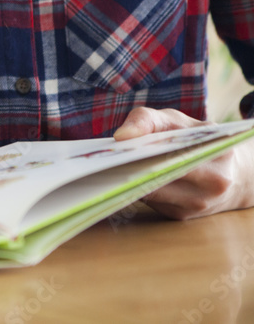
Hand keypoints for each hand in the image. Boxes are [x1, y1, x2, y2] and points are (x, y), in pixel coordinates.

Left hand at [114, 107, 253, 218]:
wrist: (230, 172)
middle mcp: (214, 182)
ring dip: (130, 181)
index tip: (118, 143)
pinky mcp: (183, 215)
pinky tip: (121, 179)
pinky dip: (135, 190)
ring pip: (153, 192)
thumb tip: (122, 137)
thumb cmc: (195, 139)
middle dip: (132, 166)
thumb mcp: (176, 120)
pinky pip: (151, 204)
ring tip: (110, 167)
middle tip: (106, 157)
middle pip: (161, 175)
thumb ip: (147, 120)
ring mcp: (200, 202)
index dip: (143, 148)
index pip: (173, 150)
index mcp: (216, 151)